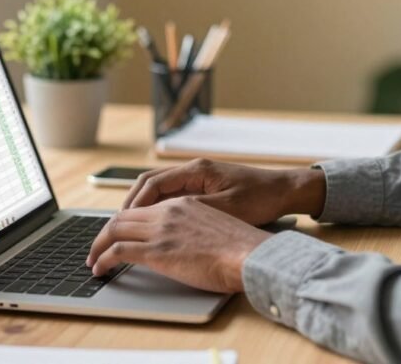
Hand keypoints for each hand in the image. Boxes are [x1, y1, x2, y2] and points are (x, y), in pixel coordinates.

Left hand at [87, 196, 271, 292]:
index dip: (125, 220)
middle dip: (105, 232)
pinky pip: (118, 250)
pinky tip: (99, 269)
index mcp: (183, 203)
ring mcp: (161, 229)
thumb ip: (196, 225)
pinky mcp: (157, 250)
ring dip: (98, 245)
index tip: (118, 233)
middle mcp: (168, 211)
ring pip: (115, 229)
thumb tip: (187, 241)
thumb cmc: (242, 245)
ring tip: (93, 260)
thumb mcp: (216, 224)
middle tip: (97, 247)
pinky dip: (102, 258)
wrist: (249, 253)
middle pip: (124, 215)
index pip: (143, 205)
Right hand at [122, 158, 326, 224]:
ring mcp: (198, 179)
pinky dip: (158, 211)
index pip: (152, 183)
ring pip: (159, 191)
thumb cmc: (260, 198)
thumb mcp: (225, 209)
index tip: (121, 222)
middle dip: (130, 205)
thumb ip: (193, 212)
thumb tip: (161, 220)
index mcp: (196, 170)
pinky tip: (154, 228)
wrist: (285, 191)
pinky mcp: (204, 190)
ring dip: (143, 208)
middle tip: (115, 228)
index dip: (134, 204)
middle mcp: (193, 171)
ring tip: (128, 230)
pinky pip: (172, 198)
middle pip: (149, 184)